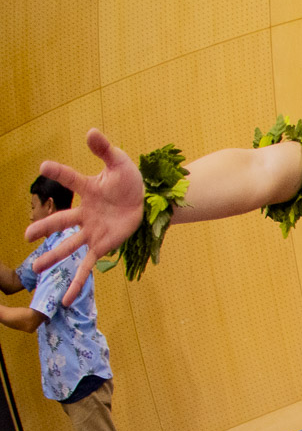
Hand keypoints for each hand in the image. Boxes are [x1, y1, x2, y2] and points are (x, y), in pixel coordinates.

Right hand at [24, 129, 146, 306]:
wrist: (147, 201)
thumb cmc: (128, 180)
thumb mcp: (120, 162)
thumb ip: (104, 149)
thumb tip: (91, 132)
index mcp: (87, 190)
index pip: (71, 178)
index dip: (58, 172)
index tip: (44, 167)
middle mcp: (85, 213)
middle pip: (62, 220)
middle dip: (45, 227)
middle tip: (26, 236)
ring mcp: (92, 231)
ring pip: (69, 245)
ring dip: (53, 256)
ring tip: (35, 268)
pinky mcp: (103, 246)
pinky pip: (87, 265)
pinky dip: (78, 281)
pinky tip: (66, 298)